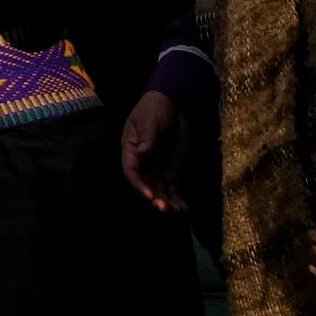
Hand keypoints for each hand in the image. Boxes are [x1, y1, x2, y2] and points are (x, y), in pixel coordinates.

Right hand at [117, 86, 191, 213]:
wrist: (172, 104)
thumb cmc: (154, 108)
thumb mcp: (149, 119)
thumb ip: (147, 136)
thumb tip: (143, 152)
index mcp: (132, 150)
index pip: (131, 171)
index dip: (138, 185)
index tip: (149, 195)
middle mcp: (144, 163)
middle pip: (146, 184)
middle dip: (154, 198)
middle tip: (164, 208)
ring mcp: (158, 168)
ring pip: (160, 190)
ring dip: (166, 201)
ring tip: (176, 211)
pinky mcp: (172, 171)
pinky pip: (173, 188)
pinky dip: (177, 199)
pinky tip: (183, 208)